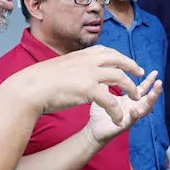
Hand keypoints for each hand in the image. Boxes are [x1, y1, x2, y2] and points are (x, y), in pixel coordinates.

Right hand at [17, 46, 144, 122]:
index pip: (106, 51)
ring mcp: (89, 73)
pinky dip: (117, 110)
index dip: (119, 56)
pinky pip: (110, 100)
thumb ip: (71, 67)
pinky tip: (119, 118)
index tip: (127, 61)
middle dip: (132, 66)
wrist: (28, 88)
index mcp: (80, 55)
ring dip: (130, 88)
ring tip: (135, 98)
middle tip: (140, 74)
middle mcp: (87, 61)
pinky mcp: (88, 89)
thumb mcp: (58, 67)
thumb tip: (73, 70)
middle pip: (118, 60)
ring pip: (119, 78)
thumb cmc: (38, 82)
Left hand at [87, 73, 162, 143]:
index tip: (155, 72)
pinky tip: (135, 110)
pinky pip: (131, 121)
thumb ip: (109, 80)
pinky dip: (134, 115)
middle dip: (156, 91)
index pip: (143, 88)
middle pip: (148, 99)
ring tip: (153, 94)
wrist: (94, 129)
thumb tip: (109, 65)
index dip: (149, 80)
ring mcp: (130, 117)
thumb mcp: (104, 92)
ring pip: (144, 110)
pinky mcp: (123, 126)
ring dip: (150, 102)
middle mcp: (134, 107)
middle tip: (160, 82)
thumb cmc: (101, 111)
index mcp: (131, 99)